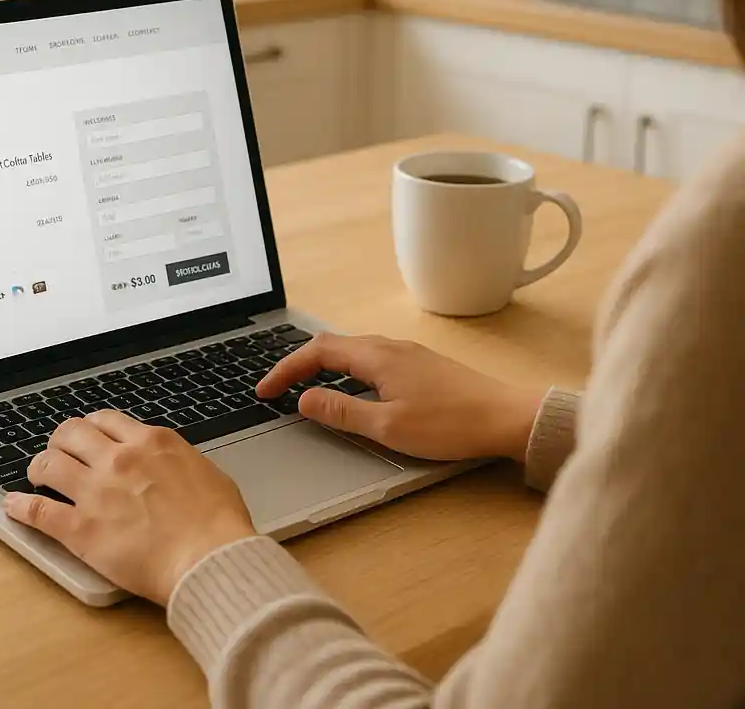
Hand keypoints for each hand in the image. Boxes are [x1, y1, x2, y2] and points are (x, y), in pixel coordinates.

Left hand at [3, 411, 255, 603]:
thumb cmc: (218, 523)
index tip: (88, 436)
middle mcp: (119, 459)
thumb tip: (169, 464)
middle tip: (59, 451)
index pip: (106, 419)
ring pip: (49, 463)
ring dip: (39, 467)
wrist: (209, 559)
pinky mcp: (81, 530)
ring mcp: (96, 492)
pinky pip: (39, 511)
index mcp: (151, 442)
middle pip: (71, 433)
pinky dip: (20, 507)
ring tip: (37, 475)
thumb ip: (177, 461)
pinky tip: (12, 505)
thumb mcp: (205, 470)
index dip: (91, 426)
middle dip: (60, 440)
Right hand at [257, 334, 546, 462]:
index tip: (264, 390)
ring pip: (351, 351)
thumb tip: (305, 399)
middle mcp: (388, 346)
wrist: (506, 418)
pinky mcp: (419, 365)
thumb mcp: (388, 426)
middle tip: (277, 389)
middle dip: (298, 364)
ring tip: (304, 389)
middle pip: (331, 345)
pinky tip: (349, 389)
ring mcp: (406, 353)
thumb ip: (342, 411)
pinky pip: (369, 358)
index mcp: (376, 356)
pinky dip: (345, 370)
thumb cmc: (450, 424)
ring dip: (322, 366)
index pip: (316, 351)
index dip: (285, 369)